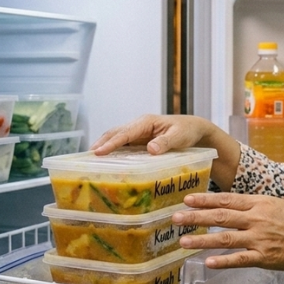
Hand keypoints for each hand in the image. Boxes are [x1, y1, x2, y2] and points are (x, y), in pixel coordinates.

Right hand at [90, 114, 240, 190]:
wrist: (195, 129)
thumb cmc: (188, 131)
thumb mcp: (179, 137)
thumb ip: (165, 142)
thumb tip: (150, 149)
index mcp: (146, 122)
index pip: (125, 133)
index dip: (111, 143)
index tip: (98, 152)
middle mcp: (139, 125)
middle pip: (116, 133)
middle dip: (101, 143)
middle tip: (87, 157)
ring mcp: (139, 132)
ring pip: (118, 137)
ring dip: (105, 146)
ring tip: (91, 160)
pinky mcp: (140, 139)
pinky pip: (124, 144)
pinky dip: (114, 150)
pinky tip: (108, 161)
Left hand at [174, 192, 283, 273]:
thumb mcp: (276, 205)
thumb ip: (255, 205)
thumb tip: (232, 206)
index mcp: (260, 203)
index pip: (227, 199)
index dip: (205, 199)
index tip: (187, 199)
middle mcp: (257, 219)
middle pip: (221, 216)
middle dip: (195, 217)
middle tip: (175, 218)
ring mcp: (260, 239)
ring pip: (225, 238)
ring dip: (202, 239)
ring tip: (182, 241)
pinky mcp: (264, 257)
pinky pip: (240, 259)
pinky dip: (223, 261)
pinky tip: (207, 262)